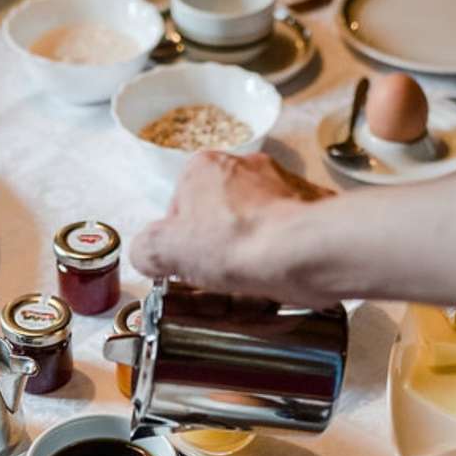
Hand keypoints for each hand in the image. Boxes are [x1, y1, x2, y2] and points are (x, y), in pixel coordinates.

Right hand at [131, 151, 336, 303]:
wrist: (302, 250)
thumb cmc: (235, 240)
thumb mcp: (163, 250)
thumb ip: (145, 250)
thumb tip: (147, 256)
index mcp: (204, 167)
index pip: (179, 208)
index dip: (179, 245)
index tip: (183, 270)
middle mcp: (245, 168)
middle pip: (218, 217)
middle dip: (215, 251)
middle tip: (214, 282)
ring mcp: (282, 187)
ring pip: (254, 228)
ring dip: (247, 256)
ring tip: (246, 288)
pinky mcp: (310, 211)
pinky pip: (285, 239)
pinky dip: (278, 260)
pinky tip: (274, 281)